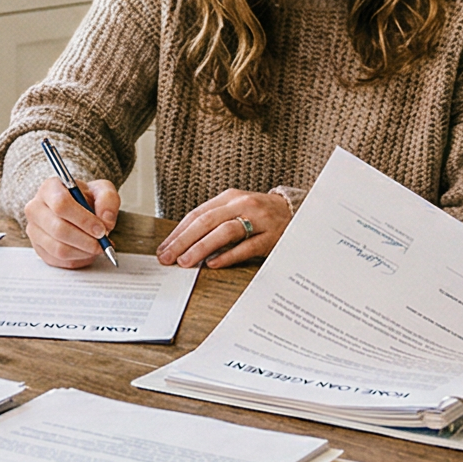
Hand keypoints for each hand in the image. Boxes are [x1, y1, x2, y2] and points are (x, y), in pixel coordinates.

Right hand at [23, 176, 119, 268]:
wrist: (76, 209)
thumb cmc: (85, 199)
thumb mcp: (102, 190)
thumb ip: (108, 199)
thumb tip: (106, 220)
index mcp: (49, 188)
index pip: (61, 204)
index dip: (83, 220)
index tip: (101, 229)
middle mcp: (35, 208)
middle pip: (58, 229)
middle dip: (85, 240)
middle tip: (103, 243)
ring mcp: (34, 230)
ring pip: (58, 248)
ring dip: (83, 252)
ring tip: (97, 247)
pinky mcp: (38, 248)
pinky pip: (58, 260)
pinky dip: (77, 259)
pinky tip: (87, 252)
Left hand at [158, 188, 291, 267]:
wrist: (298, 212)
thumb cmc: (262, 214)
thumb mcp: (238, 209)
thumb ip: (215, 221)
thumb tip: (184, 243)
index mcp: (230, 198)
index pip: (197, 214)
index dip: (178, 232)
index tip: (163, 248)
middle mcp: (243, 205)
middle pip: (206, 221)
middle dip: (183, 241)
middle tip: (168, 257)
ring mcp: (258, 220)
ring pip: (224, 232)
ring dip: (201, 247)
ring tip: (186, 261)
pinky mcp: (271, 237)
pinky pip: (246, 247)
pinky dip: (228, 256)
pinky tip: (213, 264)